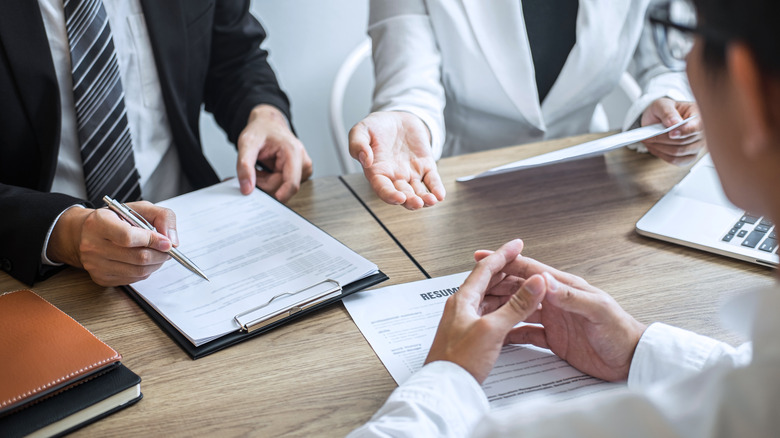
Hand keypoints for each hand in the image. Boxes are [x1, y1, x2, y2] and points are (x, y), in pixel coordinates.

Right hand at [48, 202, 177, 285]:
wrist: (87, 233)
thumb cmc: (116, 219)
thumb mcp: (139, 208)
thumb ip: (162, 217)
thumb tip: (172, 241)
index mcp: (99, 223)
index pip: (128, 237)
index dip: (152, 240)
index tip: (167, 243)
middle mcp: (92, 245)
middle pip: (137, 257)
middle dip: (160, 254)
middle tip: (168, 250)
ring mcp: (95, 264)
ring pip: (138, 271)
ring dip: (156, 264)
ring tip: (159, 254)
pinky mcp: (101, 278)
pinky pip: (133, 279)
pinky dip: (145, 271)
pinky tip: (144, 261)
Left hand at [236, 104, 312, 201]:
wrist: (268, 123)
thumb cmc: (261, 130)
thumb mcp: (247, 143)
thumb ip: (244, 166)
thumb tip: (247, 189)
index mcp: (294, 152)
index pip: (292, 183)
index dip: (279, 195)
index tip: (265, 201)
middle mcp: (302, 161)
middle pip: (283, 187)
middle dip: (264, 183)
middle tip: (253, 171)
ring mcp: (302, 169)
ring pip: (282, 188)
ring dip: (267, 182)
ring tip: (260, 168)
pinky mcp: (299, 174)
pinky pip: (283, 186)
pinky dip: (271, 181)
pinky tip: (267, 170)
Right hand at [349, 111, 444, 209]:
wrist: (396, 118)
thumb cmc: (376, 127)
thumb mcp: (361, 130)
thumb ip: (357, 144)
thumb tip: (365, 159)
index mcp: (377, 172)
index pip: (382, 189)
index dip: (390, 195)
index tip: (399, 197)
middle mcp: (395, 177)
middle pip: (403, 195)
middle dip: (410, 201)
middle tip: (417, 203)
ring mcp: (411, 174)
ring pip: (418, 192)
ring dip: (425, 199)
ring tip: (431, 200)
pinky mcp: (425, 166)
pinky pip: (432, 180)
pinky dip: (436, 188)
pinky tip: (440, 195)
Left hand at [424, 239, 546, 382]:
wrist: (445, 388)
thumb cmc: (458, 361)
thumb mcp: (492, 330)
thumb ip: (516, 305)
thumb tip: (535, 283)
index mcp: (463, 299)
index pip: (486, 269)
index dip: (504, 255)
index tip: (517, 245)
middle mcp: (463, 307)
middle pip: (489, 282)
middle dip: (510, 274)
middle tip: (529, 270)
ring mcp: (467, 321)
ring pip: (491, 299)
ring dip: (510, 293)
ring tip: (529, 291)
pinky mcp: (472, 336)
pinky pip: (492, 315)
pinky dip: (507, 311)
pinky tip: (517, 314)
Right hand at [474, 250, 646, 381]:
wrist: (631, 360)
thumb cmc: (621, 332)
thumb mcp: (597, 311)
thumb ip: (571, 296)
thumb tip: (546, 281)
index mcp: (566, 288)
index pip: (531, 271)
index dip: (507, 262)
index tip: (486, 256)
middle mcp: (557, 301)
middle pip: (519, 288)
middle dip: (495, 285)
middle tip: (473, 286)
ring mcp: (554, 320)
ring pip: (519, 309)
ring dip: (500, 307)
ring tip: (480, 308)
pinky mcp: (554, 340)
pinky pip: (526, 333)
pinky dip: (511, 332)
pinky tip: (499, 333)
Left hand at [640, 97, 704, 164]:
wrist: (658, 120)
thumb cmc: (662, 111)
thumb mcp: (661, 105)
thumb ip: (668, 112)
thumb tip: (675, 123)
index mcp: (698, 115)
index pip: (697, 127)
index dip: (684, 132)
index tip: (670, 133)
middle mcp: (702, 132)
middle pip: (684, 141)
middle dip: (663, 139)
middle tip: (648, 136)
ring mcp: (697, 145)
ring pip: (679, 152)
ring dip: (661, 148)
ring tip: (649, 141)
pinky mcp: (690, 156)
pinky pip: (677, 161)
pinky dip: (663, 155)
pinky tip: (655, 148)